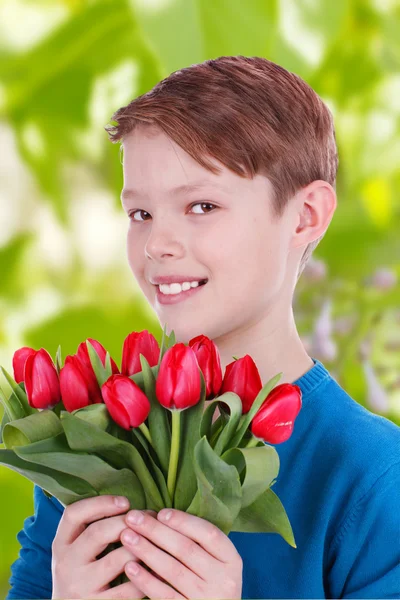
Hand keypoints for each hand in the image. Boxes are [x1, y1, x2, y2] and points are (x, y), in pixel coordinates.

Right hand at [51, 494, 155, 598]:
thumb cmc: (81, 575)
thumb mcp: (76, 551)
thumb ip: (92, 529)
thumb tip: (131, 506)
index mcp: (61, 544)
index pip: (74, 514)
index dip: (101, 503)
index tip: (125, 501)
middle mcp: (66, 564)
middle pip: (98, 533)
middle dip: (127, 522)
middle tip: (147, 519)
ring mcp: (81, 587)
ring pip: (116, 560)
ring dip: (141, 547)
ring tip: (155, 539)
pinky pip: (127, 589)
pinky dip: (146, 576)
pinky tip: (157, 567)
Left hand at [120, 508, 242, 598]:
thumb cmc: (210, 582)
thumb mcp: (216, 562)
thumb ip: (198, 543)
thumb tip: (162, 517)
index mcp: (231, 560)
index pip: (208, 533)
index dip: (183, 521)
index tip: (160, 512)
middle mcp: (223, 580)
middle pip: (186, 549)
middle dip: (156, 531)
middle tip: (132, 517)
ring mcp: (207, 599)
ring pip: (173, 570)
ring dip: (146, 551)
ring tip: (126, 537)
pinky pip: (164, 595)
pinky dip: (146, 580)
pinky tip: (130, 567)